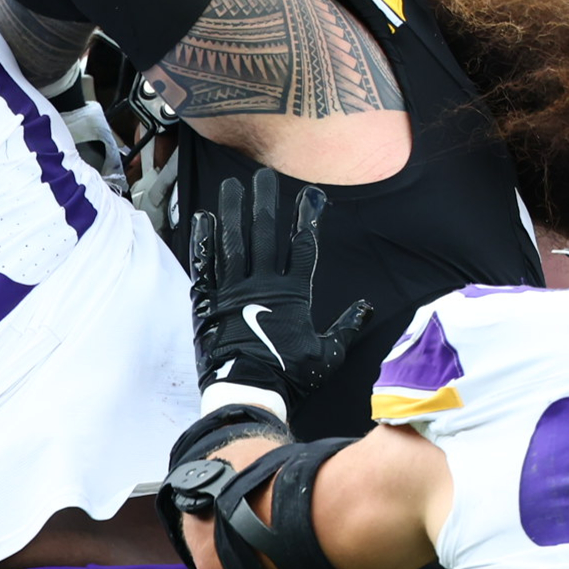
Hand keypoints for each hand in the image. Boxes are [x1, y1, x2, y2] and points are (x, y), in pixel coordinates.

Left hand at [183, 170, 370, 417]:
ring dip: (232, 212)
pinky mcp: (208, 303)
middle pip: (264, 233)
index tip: (310, 193)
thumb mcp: (328, 355)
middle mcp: (262, 285)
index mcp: (292, 294)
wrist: (248, 394)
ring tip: (231, 186)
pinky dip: (204, 241)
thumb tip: (365, 308)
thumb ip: (347, 327)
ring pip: (232, 242)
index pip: (302, 245)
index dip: (306, 217)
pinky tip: (204, 219)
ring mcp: (232, 291)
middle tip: (263, 175)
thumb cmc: (289, 377)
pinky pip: (205, 266)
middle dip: (265, 202)